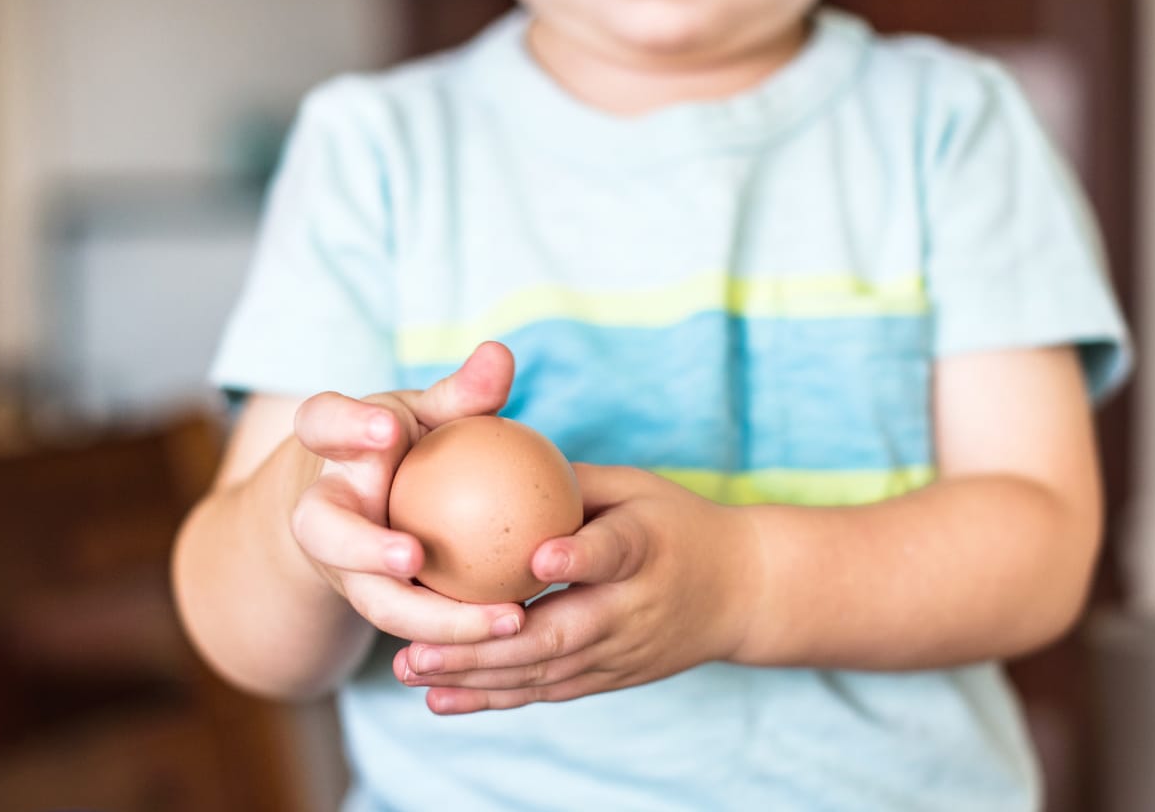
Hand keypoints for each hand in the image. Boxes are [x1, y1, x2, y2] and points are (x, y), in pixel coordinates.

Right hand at [289, 341, 526, 644]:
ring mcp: (342, 567)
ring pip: (372, 599)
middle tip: (411, 557)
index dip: (345, 427)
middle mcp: (324, 511)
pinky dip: (457, 636)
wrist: (362, 507)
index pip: (321, 422)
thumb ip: (462, 393)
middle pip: (323, 530)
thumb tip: (500, 353)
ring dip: (431, 618)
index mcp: (333, 447)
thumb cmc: (405, 447)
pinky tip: (515, 629)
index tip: (384, 430)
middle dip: (360, 546)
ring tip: (501, 619)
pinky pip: (412, 629)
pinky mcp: (372, 606)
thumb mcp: (428, 414)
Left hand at [391, 464, 758, 713]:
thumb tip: (491, 457)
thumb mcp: (637, 487)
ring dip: (474, 677)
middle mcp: (633, 609)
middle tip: (419, 641)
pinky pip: (546, 692)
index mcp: (647, 547)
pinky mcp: (610, 678)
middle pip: (558, 633)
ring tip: (411, 669)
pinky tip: (440, 698)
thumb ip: (570, 482)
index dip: (576, 556)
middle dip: (484, 643)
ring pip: (543, 672)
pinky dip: (494, 697)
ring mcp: (622, 653)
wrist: (744, 593)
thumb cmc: (678, 524)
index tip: (535, 557)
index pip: (612, 551)